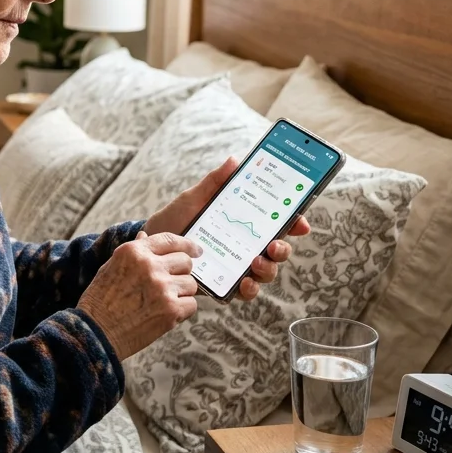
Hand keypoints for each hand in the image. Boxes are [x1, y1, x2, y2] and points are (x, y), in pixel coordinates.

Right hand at [77, 231, 200, 359]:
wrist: (96, 333)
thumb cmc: (100, 300)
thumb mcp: (111, 267)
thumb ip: (133, 252)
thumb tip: (145, 235)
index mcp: (134, 252)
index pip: (170, 240)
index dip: (187, 245)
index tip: (196, 250)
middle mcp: (150, 265)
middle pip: (185, 261)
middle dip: (182, 271)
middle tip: (173, 283)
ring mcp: (162, 287)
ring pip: (191, 284)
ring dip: (181, 292)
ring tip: (163, 301)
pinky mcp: (171, 309)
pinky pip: (191, 304)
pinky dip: (182, 310)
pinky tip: (165, 314)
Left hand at [142, 157, 310, 301]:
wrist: (151, 246)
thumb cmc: (176, 220)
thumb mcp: (194, 199)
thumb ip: (214, 183)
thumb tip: (234, 160)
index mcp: (244, 223)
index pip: (276, 223)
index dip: (294, 223)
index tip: (300, 222)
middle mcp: (245, 246)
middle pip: (277, 250)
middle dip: (283, 249)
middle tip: (274, 245)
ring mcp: (237, 266)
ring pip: (266, 272)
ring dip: (269, 269)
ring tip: (256, 263)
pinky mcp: (224, 284)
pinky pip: (245, 292)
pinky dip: (250, 290)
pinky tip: (244, 284)